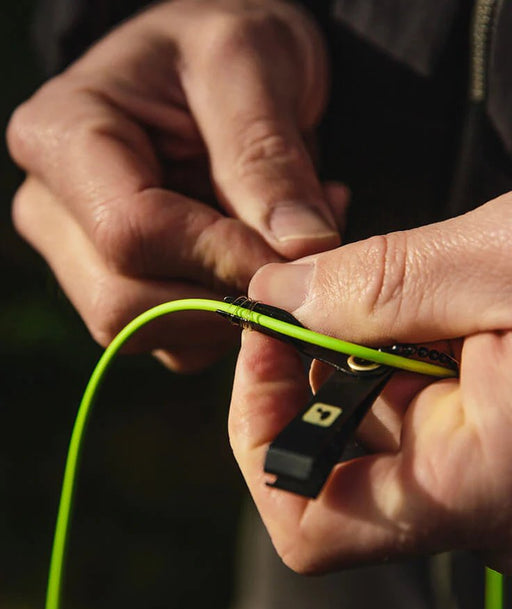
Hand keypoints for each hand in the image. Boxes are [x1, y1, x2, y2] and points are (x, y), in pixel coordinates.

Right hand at [7, 0, 346, 370]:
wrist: (215, 69)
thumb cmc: (221, 48)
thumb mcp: (249, 65)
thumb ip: (266, 159)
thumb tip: (299, 252)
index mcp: (63, 138)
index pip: (131, 232)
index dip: (219, 257)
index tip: (296, 257)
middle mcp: (56, 209)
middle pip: (127, 301)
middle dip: (225, 295)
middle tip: (300, 252)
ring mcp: (83, 257)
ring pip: (151, 331)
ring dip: (235, 307)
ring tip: (285, 240)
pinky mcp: (123, 286)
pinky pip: (177, 340)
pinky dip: (232, 319)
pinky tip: (260, 261)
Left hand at [228, 195, 511, 572]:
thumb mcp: (509, 262)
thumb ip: (380, 283)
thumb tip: (277, 294)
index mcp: (478, 484)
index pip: (305, 518)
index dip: (261, 428)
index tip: (266, 338)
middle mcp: (476, 500)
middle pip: (324, 463)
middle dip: (298, 374)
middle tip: (307, 296)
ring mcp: (485, 473)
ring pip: (365, 429)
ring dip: (345, 355)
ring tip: (373, 291)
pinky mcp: (496, 438)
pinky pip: (410, 409)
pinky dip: (388, 354)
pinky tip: (411, 307)